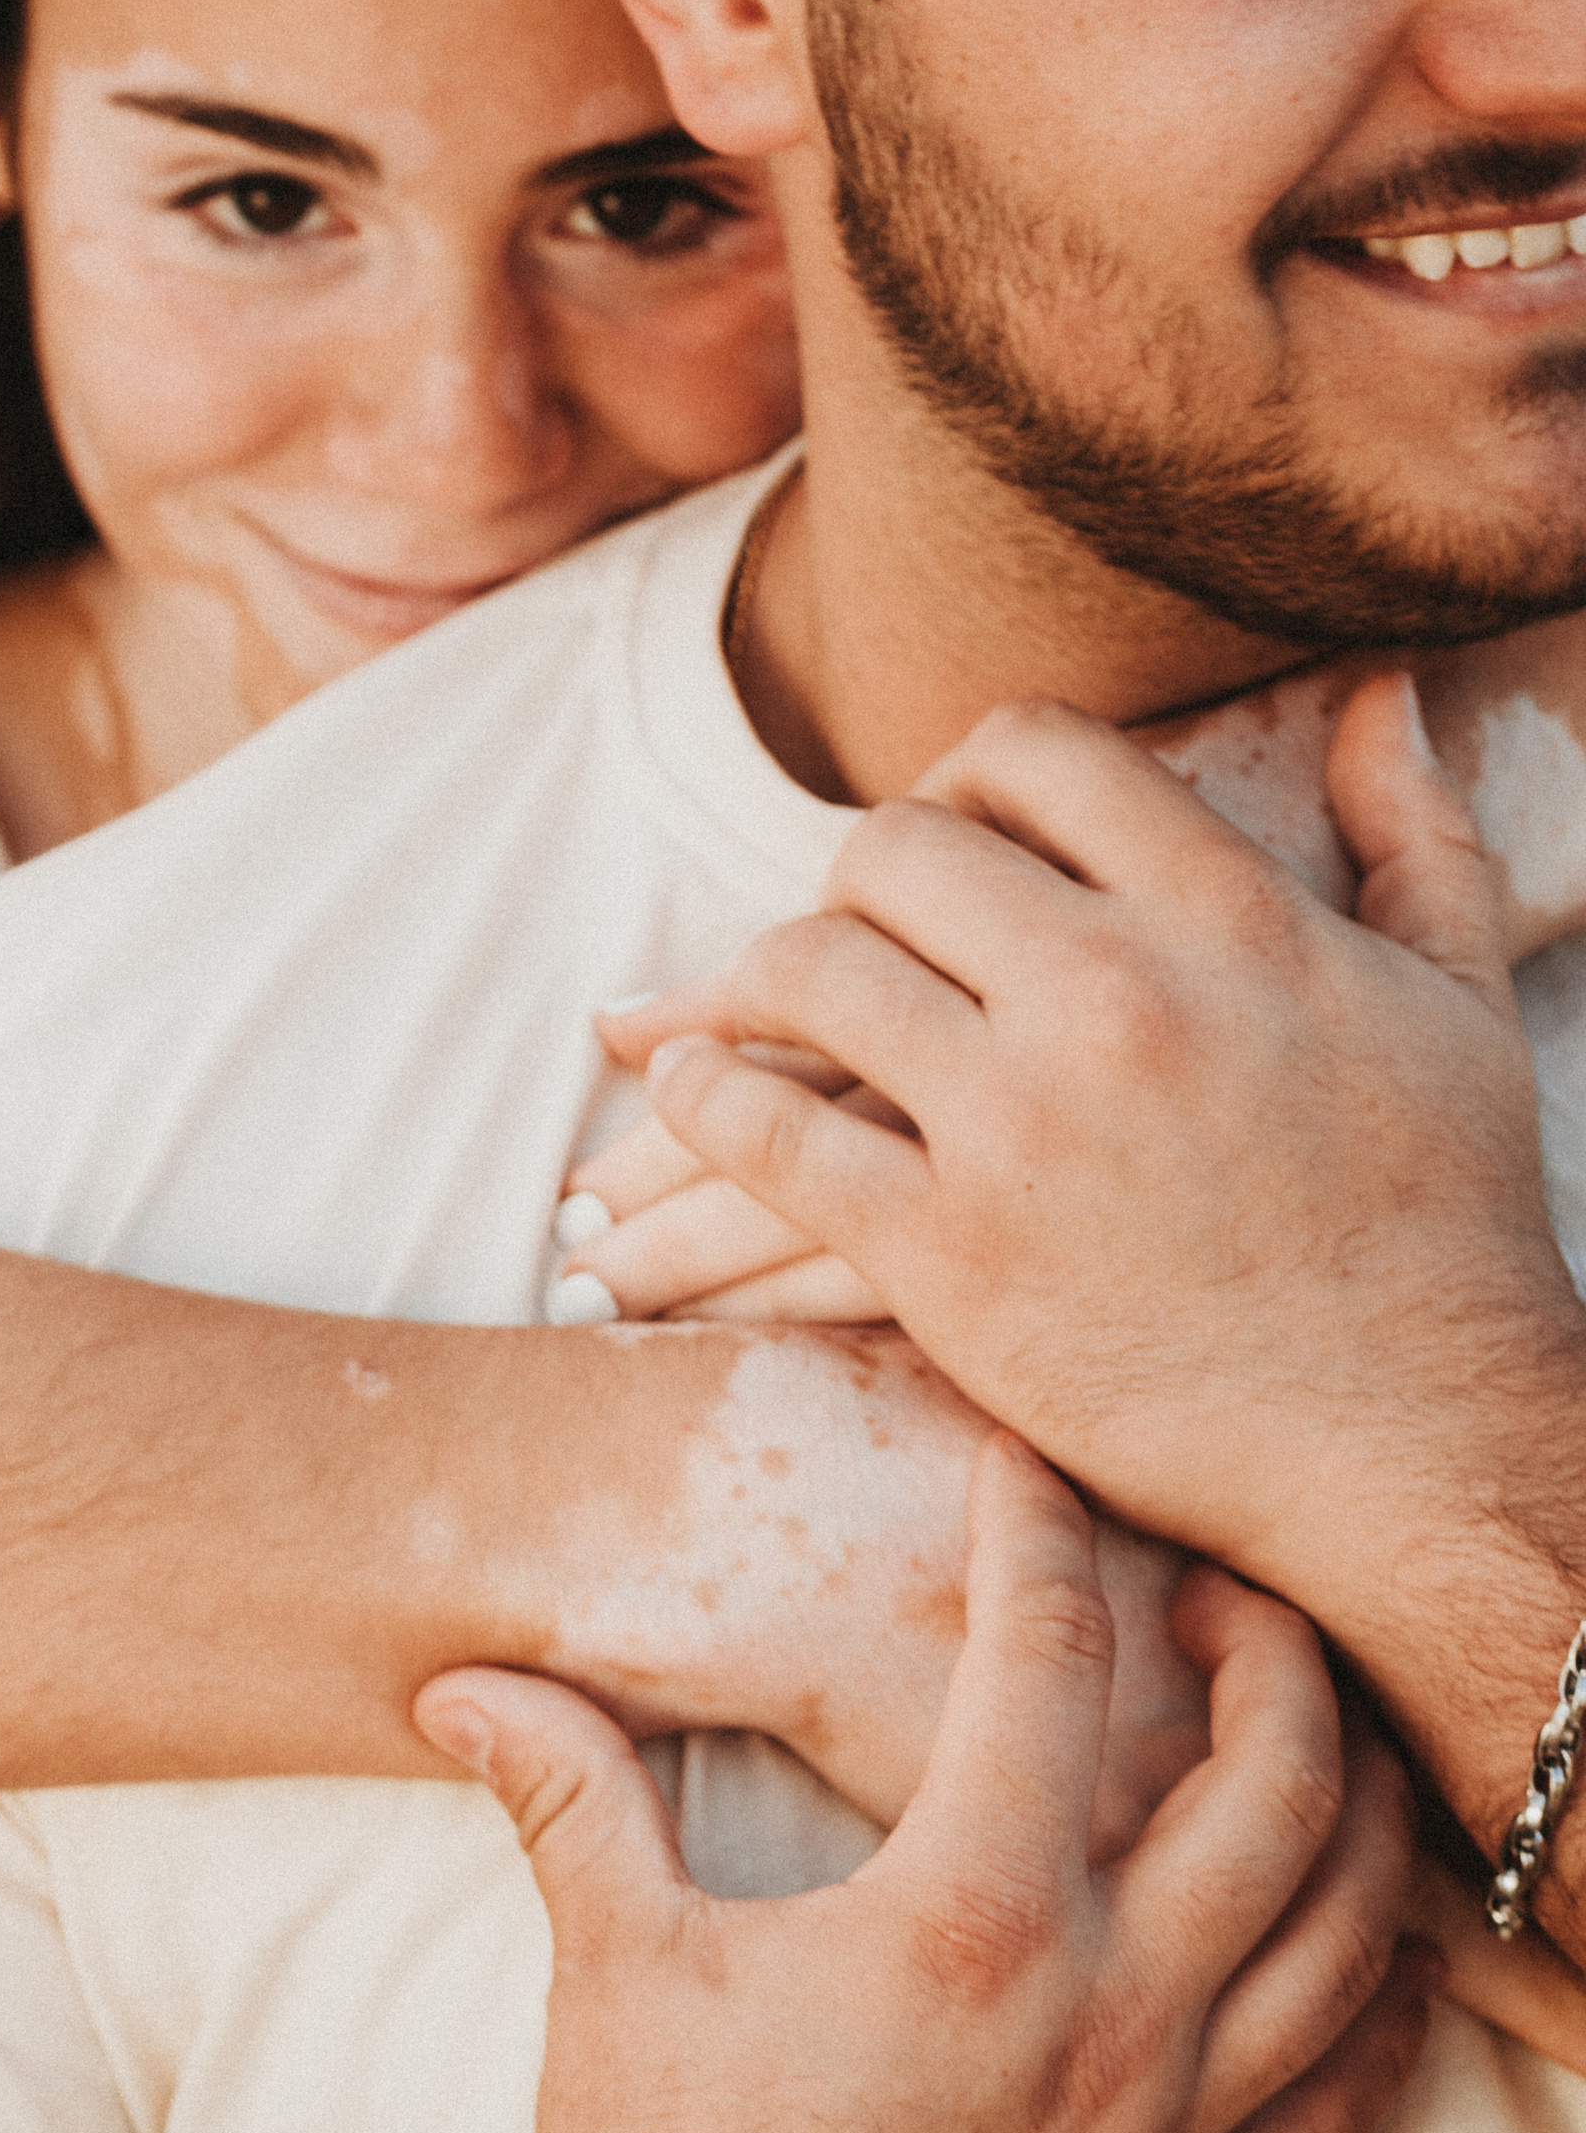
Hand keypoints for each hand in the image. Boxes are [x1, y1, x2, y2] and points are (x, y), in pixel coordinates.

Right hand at [414, 1439, 1431, 2132]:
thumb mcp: (610, 1963)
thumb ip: (562, 1790)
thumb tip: (459, 1681)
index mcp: (961, 1928)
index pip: (1051, 1669)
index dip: (1044, 1539)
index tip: (1029, 1470)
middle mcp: (1099, 2024)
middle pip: (1277, 1787)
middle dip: (1271, 1651)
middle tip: (1219, 1588)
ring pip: (1350, 1941)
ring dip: (1355, 1814)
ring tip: (1309, 1733)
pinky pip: (1341, 2109)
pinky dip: (1375, 2012)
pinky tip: (1351, 1948)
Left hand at [600, 675, 1585, 1626]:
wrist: (1416, 1437)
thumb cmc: (1447, 1219)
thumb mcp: (1452, 997)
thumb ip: (1412, 831)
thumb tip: (1378, 695)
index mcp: (1228, 919)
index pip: (1035, 752)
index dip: (972, 779)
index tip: (957, 833)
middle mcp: (1112, 997)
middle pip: (893, 848)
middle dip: (858, 882)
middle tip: (851, 932)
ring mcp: (1018, 1127)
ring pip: (808, 972)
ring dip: (744, 987)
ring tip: (726, 1011)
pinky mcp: (948, 1255)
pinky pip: (772, 1140)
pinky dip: (700, 1103)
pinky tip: (681, 1089)